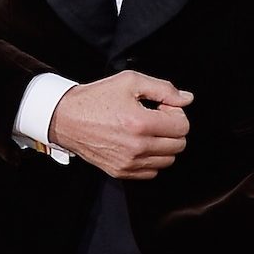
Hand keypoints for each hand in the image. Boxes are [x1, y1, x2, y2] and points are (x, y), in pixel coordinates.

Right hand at [50, 71, 191, 178]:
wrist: (66, 118)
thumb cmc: (96, 98)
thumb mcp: (130, 81)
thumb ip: (163, 89)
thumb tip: (186, 99)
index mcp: (140, 123)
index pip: (182, 127)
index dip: (176, 113)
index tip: (163, 108)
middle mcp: (136, 147)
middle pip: (179, 145)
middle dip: (172, 129)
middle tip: (156, 118)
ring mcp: (129, 162)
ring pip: (168, 160)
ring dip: (163, 145)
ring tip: (147, 131)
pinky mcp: (121, 172)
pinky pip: (152, 171)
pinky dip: (151, 159)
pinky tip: (139, 144)